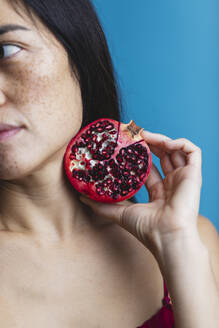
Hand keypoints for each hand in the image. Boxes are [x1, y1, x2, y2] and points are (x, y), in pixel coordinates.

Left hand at [80, 129, 202, 257]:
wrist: (167, 237)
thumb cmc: (147, 229)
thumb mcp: (119, 213)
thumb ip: (101, 205)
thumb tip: (81, 197)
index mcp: (159, 192)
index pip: (150, 167)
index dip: (139, 154)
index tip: (127, 143)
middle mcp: (172, 183)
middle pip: (162, 155)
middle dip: (149, 142)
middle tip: (134, 133)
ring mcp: (184, 178)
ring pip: (175, 150)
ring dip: (161, 139)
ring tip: (144, 134)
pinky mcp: (194, 174)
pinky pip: (192, 151)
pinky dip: (179, 143)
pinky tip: (164, 142)